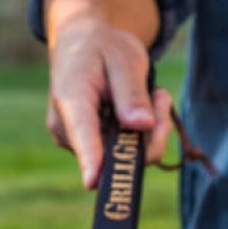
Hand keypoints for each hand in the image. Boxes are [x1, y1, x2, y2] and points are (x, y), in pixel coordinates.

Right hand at [46, 17, 172, 188]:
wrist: (81, 46)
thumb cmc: (102, 49)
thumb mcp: (125, 59)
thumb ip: (132, 93)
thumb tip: (141, 126)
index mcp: (71, 100)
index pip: (82, 134)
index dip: (91, 160)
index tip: (93, 182)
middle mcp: (67, 128)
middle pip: (114, 153)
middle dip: (149, 132)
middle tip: (160, 96)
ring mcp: (76, 141)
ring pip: (124, 156)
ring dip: (148, 130)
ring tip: (151, 95)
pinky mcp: (88, 147)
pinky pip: (123, 152)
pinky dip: (140, 133)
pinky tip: (139, 107)